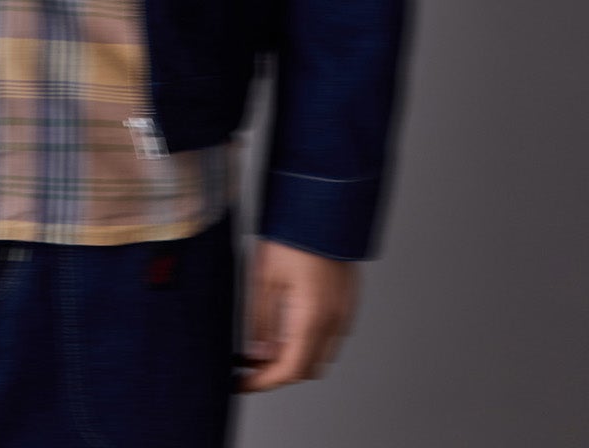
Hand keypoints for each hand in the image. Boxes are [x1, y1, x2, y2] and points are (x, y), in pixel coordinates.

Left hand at [237, 237, 358, 390]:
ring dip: (294, 357)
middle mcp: (334, 320)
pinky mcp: (346, 301)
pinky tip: (286, 326)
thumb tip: (259, 356)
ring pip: (320, 353)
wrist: (324, 205)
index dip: (263, 382)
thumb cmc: (292, 236)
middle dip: (278, 372)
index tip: (241, 382)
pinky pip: (329, 334)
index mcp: (312, 317)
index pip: (289, 370)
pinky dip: (307, 340)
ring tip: (264, 345)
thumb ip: (262, 322)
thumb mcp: (264, 279)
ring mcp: (344, 311)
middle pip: (307, 368)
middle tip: (249, 364)